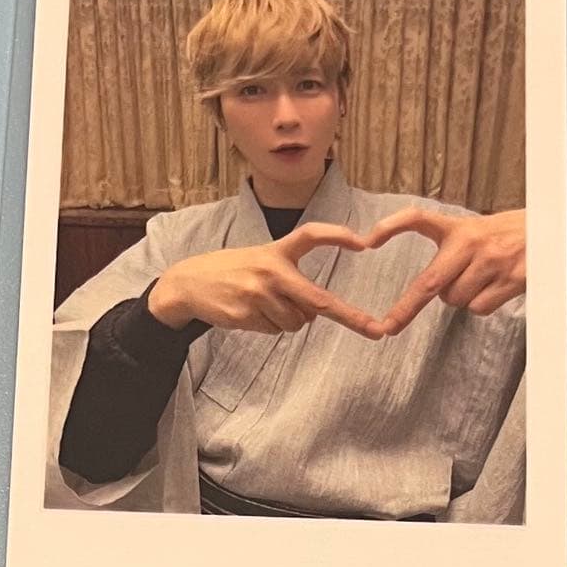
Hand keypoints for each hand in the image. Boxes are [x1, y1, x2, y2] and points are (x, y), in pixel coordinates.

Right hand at [148, 223, 385, 339]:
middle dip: (351, 317)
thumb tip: (315, 314)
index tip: (363, 242)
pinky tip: (250, 313)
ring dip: (288, 320)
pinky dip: (268, 327)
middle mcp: (271, 271)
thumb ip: (291, 280)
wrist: (190, 283)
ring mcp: (258, 295)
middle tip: (376, 331)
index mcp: (277, 251)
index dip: (337, 236)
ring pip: (296, 323)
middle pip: (319, 301)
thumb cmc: (234, 271)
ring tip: (262, 304)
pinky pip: (274, 331)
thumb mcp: (261, 261)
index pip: (311, 235)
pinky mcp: (246, 315)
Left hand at [364, 207, 525, 334]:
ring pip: (456, 300)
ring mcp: (492, 262)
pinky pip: (479, 308)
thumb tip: (428, 291)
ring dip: (460, 298)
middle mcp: (471, 242)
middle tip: (388, 327)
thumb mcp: (472, 229)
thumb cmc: (503, 235)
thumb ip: (449, 251)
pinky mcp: (512, 279)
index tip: (368, 241)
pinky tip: (495, 287)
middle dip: (406, 309)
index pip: (418, 219)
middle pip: (430, 283)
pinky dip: (481, 305)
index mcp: (458, 227)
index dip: (392, 226)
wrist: (551, 231)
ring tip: (480, 279)